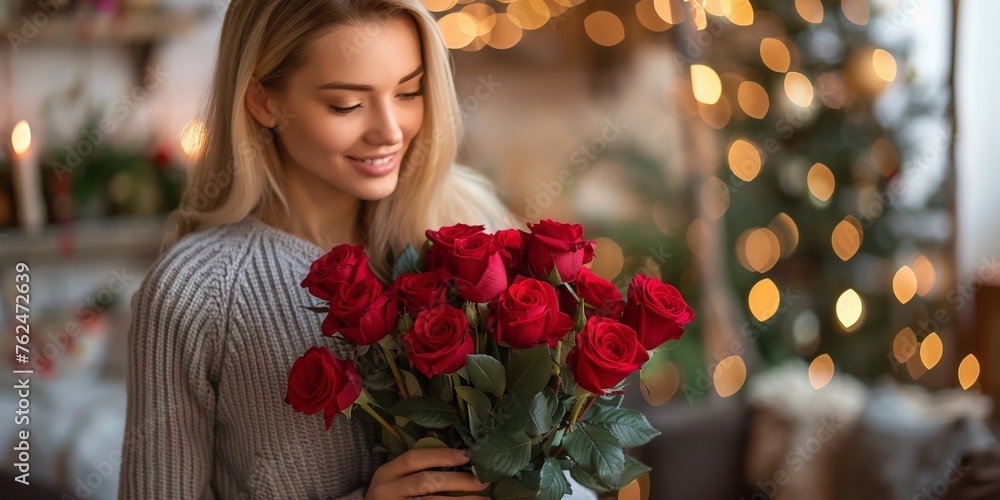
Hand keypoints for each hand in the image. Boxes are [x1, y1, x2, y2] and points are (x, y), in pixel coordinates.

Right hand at [364, 448, 489, 499]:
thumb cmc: (389, 496)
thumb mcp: (394, 479)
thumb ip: (416, 470)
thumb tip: (459, 460)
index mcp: (386, 473)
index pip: (414, 458)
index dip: (442, 455)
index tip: (467, 455)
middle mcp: (388, 490)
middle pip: (427, 482)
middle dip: (458, 481)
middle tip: (482, 481)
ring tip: (484, 499)